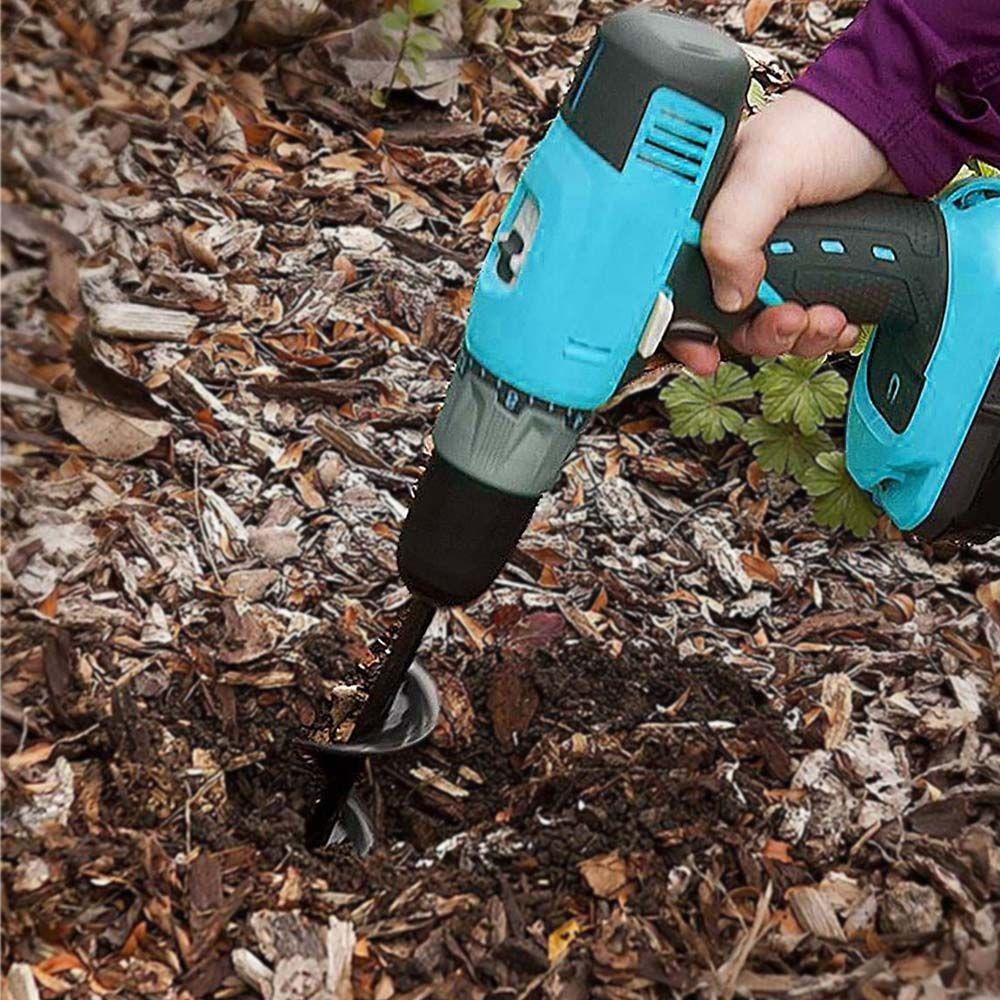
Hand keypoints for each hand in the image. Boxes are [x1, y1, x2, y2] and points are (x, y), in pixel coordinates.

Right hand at [666, 90, 904, 374]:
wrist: (899, 127)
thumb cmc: (827, 126)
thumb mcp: (768, 171)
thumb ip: (733, 230)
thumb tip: (727, 297)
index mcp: (703, 219)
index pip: (674, 287)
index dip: (683, 328)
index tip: (705, 351)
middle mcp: (733, 246)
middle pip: (725, 321)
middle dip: (760, 334)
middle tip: (788, 322)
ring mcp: (773, 264)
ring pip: (768, 329)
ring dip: (798, 336)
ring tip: (825, 317)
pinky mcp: (811, 275)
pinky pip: (806, 326)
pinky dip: (823, 333)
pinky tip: (841, 317)